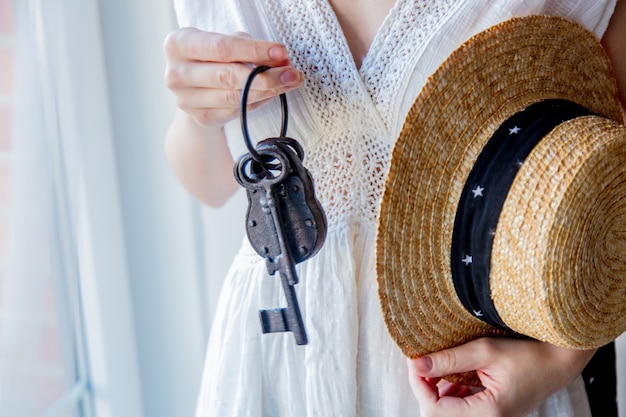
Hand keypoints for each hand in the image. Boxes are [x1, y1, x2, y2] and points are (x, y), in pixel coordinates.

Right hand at [163, 28, 303, 127]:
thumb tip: (280, 60)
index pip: (222, 48)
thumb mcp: (223, 42)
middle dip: (267, 75)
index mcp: (178, 44)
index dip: (254, 51)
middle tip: (292, 73)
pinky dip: (260, 102)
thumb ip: (247, 47)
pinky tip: (274, 93)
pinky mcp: (200, 118)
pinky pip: (238, 111)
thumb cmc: (211, 57)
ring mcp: (186, 100)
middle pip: (229, 76)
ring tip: (290, 82)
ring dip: (269, 91)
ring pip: (236, 97)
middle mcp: (176, 74)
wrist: (193, 86)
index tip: (281, 53)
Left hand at [407, 337, 595, 416]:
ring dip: (435, 389)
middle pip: (439, 413)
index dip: (419, 385)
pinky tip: (448, 373)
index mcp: (488, 413)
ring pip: (447, 411)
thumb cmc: (528, 356)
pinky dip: (448, 391)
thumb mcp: (486, 351)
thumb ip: (450, 359)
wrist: (557, 363)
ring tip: (434, 365)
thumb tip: (418, 364)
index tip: (415, 361)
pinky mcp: (487, 411)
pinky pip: (459, 407)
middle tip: (421, 362)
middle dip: (425, 388)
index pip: (436, 409)